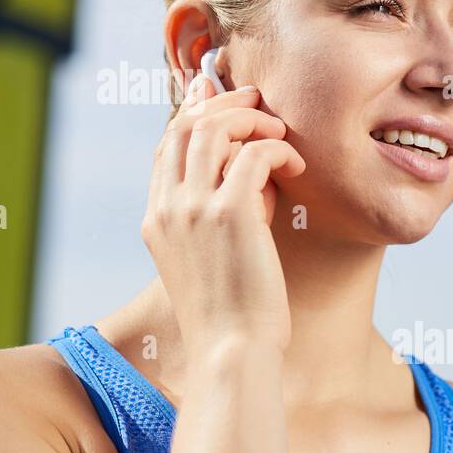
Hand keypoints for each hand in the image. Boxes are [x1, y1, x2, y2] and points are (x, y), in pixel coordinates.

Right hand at [140, 75, 306, 359]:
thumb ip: (214, 216)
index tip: (221, 98)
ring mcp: (194, 208)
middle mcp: (168, 208)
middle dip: (223, 103)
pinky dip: (278, 149)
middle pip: (185, 125)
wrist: (232, 353)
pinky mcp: (230, 212)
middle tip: (257, 102)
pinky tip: (296, 166)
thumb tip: (249, 174)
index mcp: (156, 219)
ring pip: (214, 128)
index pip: (166, 145)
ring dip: (251, 119)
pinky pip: (254, 153)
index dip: (196, 114)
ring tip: (279, 132)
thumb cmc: (231, 316)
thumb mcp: (207, 260)